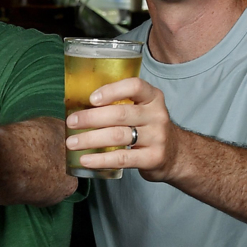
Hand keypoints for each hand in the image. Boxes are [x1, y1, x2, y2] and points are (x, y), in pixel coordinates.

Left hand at [65, 77, 180, 181]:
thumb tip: (73, 103)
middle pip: (120, 114)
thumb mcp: (140, 110)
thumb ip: (117, 104)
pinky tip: (85, 160)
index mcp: (152, 97)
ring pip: (118, 136)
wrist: (175, 154)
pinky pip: (122, 158)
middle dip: (91, 118)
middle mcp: (157, 115)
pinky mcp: (153, 158)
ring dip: (90, 139)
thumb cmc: (147, 128)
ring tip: (72, 142)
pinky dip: (101, 159)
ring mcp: (157, 137)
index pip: (134, 86)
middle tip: (71, 122)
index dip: (111, 91)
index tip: (91, 99)